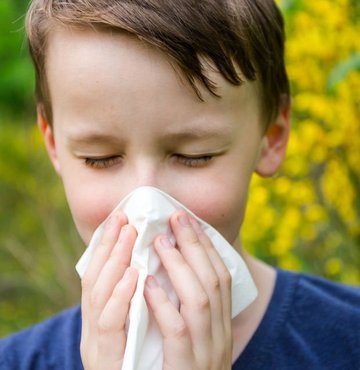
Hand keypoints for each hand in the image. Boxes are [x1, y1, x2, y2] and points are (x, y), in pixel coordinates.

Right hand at [80, 211, 138, 369]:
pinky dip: (120, 300)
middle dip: (109, 247)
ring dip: (114, 263)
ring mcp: (96, 346)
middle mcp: (91, 331)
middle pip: (93, 281)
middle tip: (123, 218)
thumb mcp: (137, 330)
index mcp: (101, 320)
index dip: (106, 246)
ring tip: (128, 235)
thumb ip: (140, 304)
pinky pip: (110, 328)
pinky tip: (135, 278)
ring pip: (96, 299)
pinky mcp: (106, 362)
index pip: (97, 276)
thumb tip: (153, 268)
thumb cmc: (141, 365)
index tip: (119, 218)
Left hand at [144, 211, 232, 369]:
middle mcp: (220, 336)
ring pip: (199, 300)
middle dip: (195, 246)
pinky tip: (146, 283)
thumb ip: (192, 310)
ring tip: (159, 242)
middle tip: (177, 217)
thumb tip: (180, 272)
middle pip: (212, 280)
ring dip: (179, 267)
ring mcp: (207, 354)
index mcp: (223, 326)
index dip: (206, 247)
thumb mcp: (199, 340)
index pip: (220, 277)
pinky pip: (178, 332)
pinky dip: (163, 304)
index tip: (190, 221)